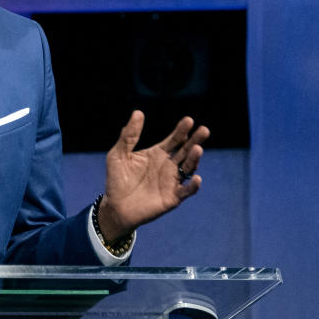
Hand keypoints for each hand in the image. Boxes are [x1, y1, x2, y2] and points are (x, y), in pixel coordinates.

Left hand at [98, 111, 208, 242]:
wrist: (115, 206)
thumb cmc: (117, 179)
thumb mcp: (118, 154)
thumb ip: (129, 135)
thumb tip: (138, 112)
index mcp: (157, 153)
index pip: (174, 139)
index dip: (182, 130)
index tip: (189, 120)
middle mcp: (168, 166)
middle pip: (186, 150)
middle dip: (195, 140)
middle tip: (203, 130)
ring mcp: (172, 181)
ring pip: (189, 168)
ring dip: (194, 159)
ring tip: (197, 149)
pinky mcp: (173, 197)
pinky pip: (186, 191)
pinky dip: (193, 186)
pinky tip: (197, 178)